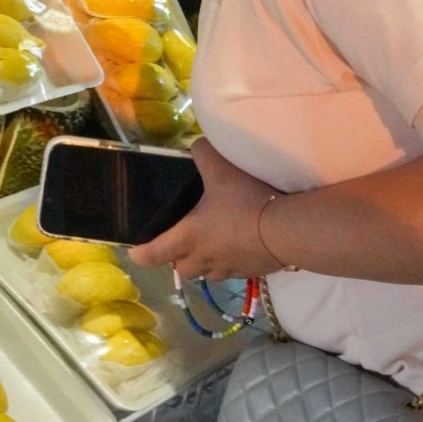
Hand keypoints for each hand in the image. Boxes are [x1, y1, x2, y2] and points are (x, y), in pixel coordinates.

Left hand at [128, 140, 283, 281]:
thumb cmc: (245, 200)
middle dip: (179, 260)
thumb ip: (203, 154)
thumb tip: (197, 147)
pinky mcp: (253, 272)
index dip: (142, 254)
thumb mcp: (220, 168)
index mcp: (189, 237)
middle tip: (184, 244)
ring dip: (206, 264)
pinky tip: (242, 248)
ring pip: (209, 274)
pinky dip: (232, 262)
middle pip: (183, 270)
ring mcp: (230, 269)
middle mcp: (205, 258)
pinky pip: (235, 272)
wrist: (287, 229)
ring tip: (213, 248)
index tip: (135, 254)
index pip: (156, 253)